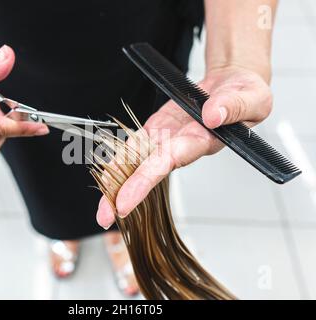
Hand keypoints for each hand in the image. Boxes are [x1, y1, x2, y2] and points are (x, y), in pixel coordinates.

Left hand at [96, 65, 271, 228]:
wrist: (232, 86)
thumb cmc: (245, 95)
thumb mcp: (252, 96)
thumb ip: (234, 106)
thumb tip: (212, 116)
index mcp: (201, 141)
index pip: (168, 162)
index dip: (145, 180)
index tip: (125, 203)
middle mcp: (179, 145)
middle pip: (147, 169)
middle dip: (124, 194)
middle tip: (104, 216)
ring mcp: (166, 137)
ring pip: (137, 160)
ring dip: (117, 181)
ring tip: (100, 208)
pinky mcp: (158, 127)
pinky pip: (136, 143)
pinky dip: (120, 158)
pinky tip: (105, 174)